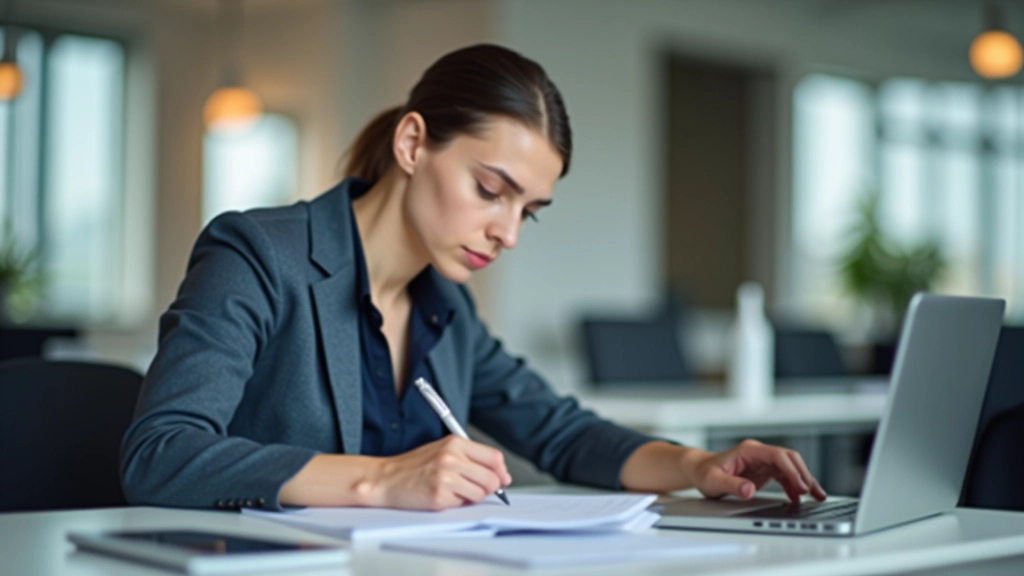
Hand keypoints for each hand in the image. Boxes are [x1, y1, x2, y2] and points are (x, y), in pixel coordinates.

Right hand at [364, 436, 511, 510]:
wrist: (386, 478)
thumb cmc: (414, 466)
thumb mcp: (443, 450)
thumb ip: (471, 458)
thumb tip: (502, 476)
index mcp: (455, 443)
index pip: (494, 457)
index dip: (501, 471)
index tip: (501, 479)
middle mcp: (451, 458)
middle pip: (492, 478)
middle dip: (489, 488)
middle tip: (474, 488)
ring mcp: (445, 477)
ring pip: (480, 494)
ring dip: (471, 497)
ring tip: (454, 491)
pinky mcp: (439, 496)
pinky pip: (462, 504)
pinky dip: (456, 503)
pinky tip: (442, 496)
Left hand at [685, 439, 827, 502]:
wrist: (699, 470)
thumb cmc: (704, 473)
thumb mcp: (714, 481)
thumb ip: (731, 485)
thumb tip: (749, 490)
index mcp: (748, 450)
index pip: (777, 455)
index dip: (791, 469)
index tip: (800, 485)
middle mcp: (758, 453)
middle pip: (788, 458)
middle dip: (803, 474)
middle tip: (812, 493)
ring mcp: (763, 460)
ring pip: (790, 466)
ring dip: (804, 480)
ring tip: (817, 496)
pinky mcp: (764, 469)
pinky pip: (784, 475)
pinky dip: (794, 485)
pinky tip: (799, 498)